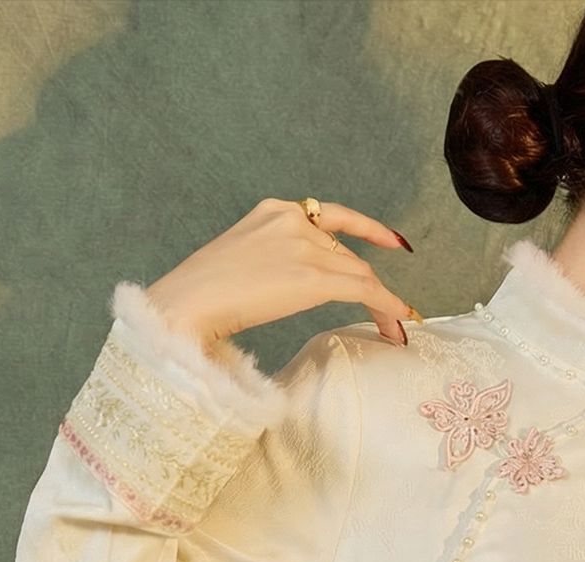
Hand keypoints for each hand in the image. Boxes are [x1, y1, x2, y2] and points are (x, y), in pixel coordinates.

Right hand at [145, 198, 416, 348]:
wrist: (185, 304)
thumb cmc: (199, 295)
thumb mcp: (241, 259)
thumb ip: (272, 259)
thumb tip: (291, 283)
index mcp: (274, 210)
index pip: (332, 218)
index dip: (369, 229)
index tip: (394, 242)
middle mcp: (293, 219)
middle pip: (347, 255)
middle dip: (370, 285)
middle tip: (393, 312)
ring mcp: (304, 246)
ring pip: (358, 273)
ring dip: (381, 303)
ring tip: (396, 327)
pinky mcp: (312, 277)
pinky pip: (363, 290)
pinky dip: (386, 307)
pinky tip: (399, 323)